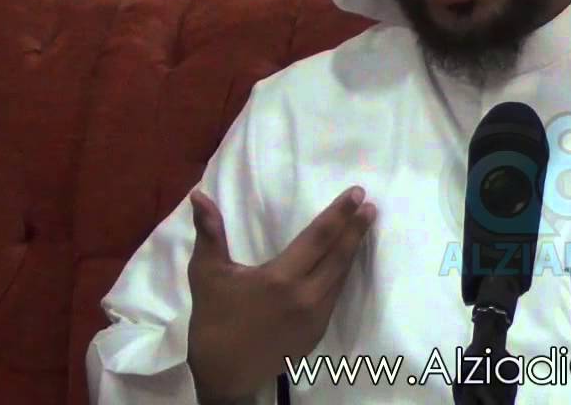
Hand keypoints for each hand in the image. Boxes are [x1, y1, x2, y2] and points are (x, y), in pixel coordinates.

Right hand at [186, 186, 375, 401]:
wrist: (224, 376)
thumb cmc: (214, 322)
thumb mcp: (207, 274)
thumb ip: (209, 232)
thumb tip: (199, 195)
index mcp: (280, 279)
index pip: (319, 237)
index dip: (339, 213)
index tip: (357, 194)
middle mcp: (305, 296)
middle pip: (339, 254)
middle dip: (356, 228)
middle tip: (371, 205)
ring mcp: (315, 316)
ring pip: (341, 275)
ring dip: (354, 249)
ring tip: (365, 225)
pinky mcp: (318, 331)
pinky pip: (336, 294)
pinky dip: (343, 273)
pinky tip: (346, 260)